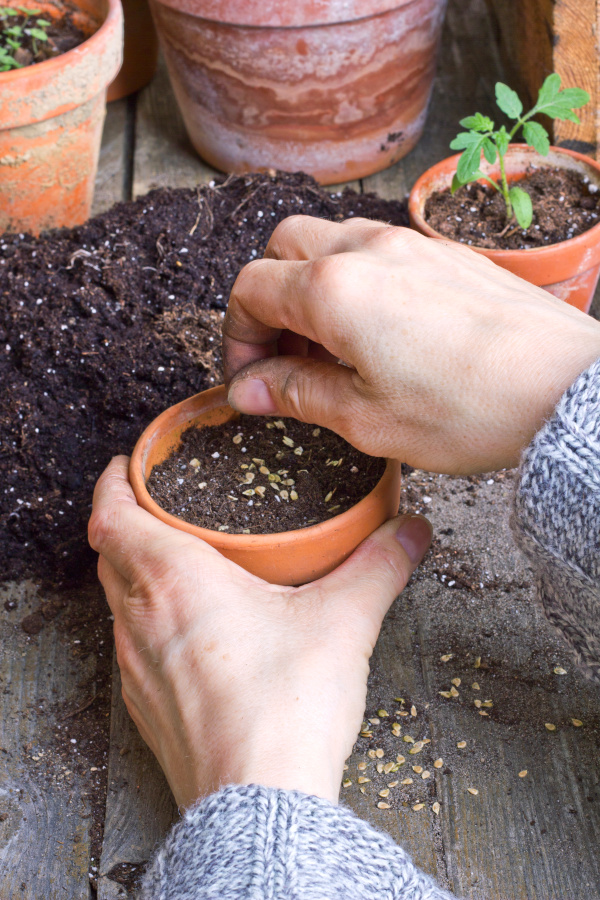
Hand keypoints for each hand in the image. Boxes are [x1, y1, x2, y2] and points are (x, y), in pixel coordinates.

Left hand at [89, 456, 431, 808]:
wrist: (258, 800)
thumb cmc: (285, 706)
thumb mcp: (345, 620)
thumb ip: (379, 565)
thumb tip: (410, 531)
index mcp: (173, 578)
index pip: (112, 513)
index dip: (115, 482)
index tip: (129, 466)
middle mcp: (140, 617)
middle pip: (109, 552)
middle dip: (127, 522)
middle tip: (161, 506)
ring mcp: (135, 667)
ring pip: (118, 600)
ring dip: (135, 573)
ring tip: (177, 563)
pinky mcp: (145, 707)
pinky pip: (130, 645)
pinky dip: (146, 621)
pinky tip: (188, 634)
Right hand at [223, 216, 599, 473]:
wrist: (565, 389)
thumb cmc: (468, 411)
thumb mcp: (366, 419)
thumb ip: (296, 394)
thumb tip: (247, 391)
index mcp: (334, 290)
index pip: (251, 288)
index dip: (237, 336)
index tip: (251, 378)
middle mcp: (367, 249)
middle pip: (283, 246)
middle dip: (268, 298)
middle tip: (286, 357)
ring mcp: (412, 244)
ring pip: (332, 240)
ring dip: (312, 286)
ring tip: (334, 349)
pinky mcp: (448, 253)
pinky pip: (381, 249)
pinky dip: (358, 281)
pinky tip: (382, 333)